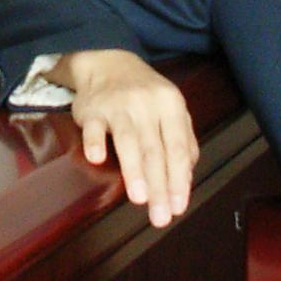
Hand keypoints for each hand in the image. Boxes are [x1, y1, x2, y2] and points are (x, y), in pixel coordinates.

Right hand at [48, 49, 198, 226]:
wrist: (110, 63)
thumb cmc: (146, 94)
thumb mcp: (171, 110)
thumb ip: (182, 141)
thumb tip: (187, 177)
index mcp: (172, 106)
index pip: (178, 147)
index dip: (179, 178)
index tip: (179, 207)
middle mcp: (148, 104)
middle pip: (155, 149)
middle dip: (160, 185)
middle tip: (161, 216)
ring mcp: (120, 105)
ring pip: (129, 140)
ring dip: (134, 170)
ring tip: (140, 199)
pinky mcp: (93, 109)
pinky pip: (94, 127)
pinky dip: (95, 142)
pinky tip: (97, 160)